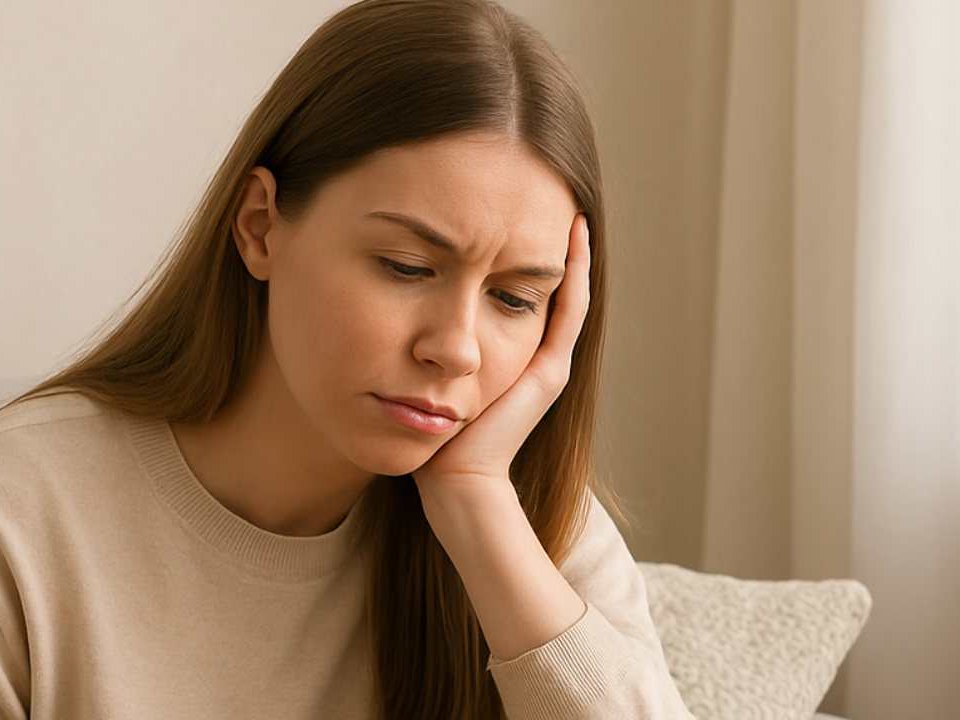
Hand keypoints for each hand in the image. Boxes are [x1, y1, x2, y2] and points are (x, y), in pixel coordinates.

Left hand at [413, 212, 590, 491]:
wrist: (453, 476)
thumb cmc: (427, 430)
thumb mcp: (421, 367)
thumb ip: (417, 338)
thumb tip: (384, 297)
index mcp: (504, 353)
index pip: (515, 290)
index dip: (514, 251)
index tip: (503, 211)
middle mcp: (531, 355)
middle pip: (544, 287)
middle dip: (540, 242)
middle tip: (543, 195)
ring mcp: (546, 362)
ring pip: (564, 291)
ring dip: (567, 250)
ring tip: (565, 204)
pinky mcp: (550, 370)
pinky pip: (569, 310)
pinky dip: (574, 273)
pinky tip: (571, 236)